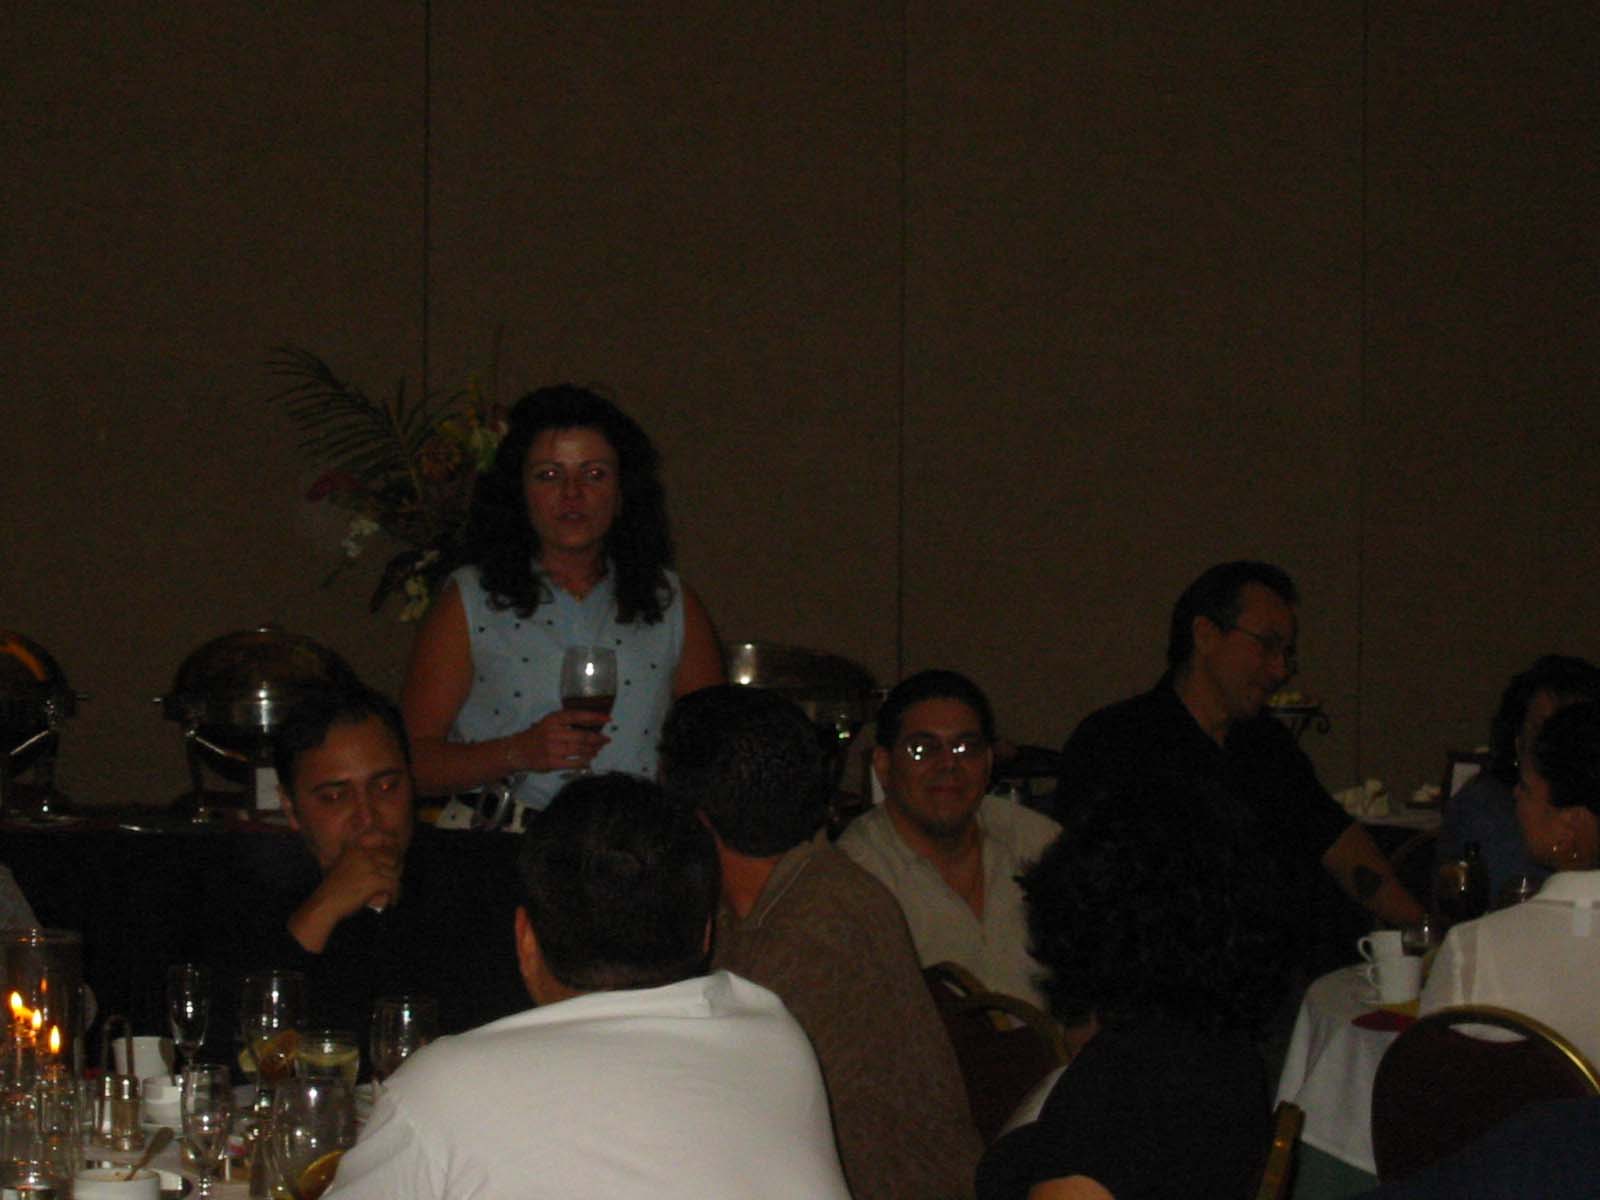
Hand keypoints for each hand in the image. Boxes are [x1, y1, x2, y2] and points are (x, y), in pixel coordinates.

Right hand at [288, 837, 405, 952]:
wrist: (324, 904)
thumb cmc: (333, 891)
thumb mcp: (343, 867)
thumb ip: (359, 862)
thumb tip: (384, 863)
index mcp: (356, 849)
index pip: (382, 847)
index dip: (392, 855)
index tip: (396, 864)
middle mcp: (364, 854)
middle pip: (391, 858)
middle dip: (396, 869)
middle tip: (395, 881)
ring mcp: (370, 866)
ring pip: (394, 872)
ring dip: (395, 884)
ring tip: (394, 893)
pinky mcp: (375, 880)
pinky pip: (393, 885)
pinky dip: (395, 894)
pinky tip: (393, 901)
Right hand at [506, 708, 611, 772]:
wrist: (517, 750)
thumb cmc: (537, 735)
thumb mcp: (549, 723)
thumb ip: (566, 722)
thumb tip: (591, 724)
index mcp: (553, 720)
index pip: (578, 715)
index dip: (595, 717)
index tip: (608, 719)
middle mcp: (553, 732)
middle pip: (582, 735)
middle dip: (597, 738)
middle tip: (606, 740)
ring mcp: (553, 748)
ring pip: (580, 750)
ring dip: (592, 750)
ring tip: (598, 750)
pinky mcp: (552, 762)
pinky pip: (573, 763)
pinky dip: (584, 762)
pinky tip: (589, 761)